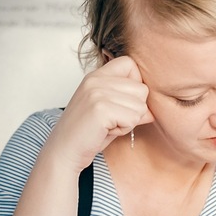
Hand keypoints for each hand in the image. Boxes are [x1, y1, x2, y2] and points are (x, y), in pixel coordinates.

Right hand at [45, 56, 153, 172]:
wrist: (64, 152)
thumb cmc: (88, 133)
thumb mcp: (112, 112)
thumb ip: (131, 104)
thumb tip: (151, 110)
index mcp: (96, 76)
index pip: (130, 64)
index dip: (135, 84)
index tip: (122, 101)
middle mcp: (96, 80)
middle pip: (141, 89)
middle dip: (133, 109)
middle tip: (111, 119)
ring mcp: (97, 93)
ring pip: (140, 106)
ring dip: (129, 121)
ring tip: (107, 125)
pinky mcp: (100, 109)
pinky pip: (133, 119)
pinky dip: (124, 129)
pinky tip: (106, 130)